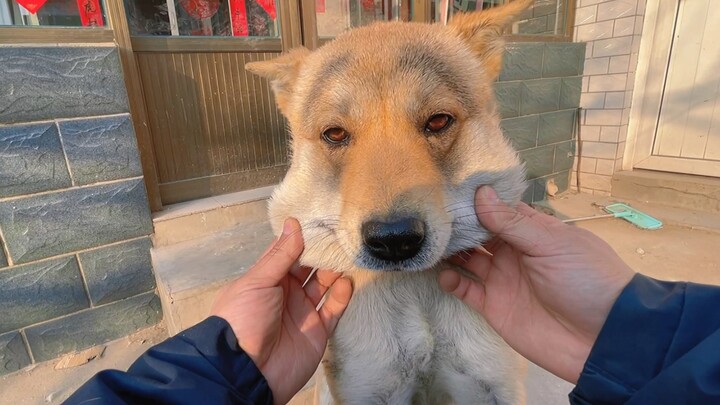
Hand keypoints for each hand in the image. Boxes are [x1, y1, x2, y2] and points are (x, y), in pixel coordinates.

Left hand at [211, 218, 352, 403]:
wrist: (247, 371)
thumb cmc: (243, 320)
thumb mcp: (257, 282)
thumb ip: (280, 255)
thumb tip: (294, 223)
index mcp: (267, 278)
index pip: (288, 251)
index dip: (303, 236)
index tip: (321, 219)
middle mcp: (286, 292)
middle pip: (309, 266)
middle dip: (323, 251)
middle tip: (340, 234)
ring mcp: (303, 311)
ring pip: (324, 284)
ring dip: (335, 270)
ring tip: (347, 254)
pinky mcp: (318, 331)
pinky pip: (334, 309)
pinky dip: (342, 295)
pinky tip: (347, 282)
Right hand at [438, 186, 633, 382]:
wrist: (601, 339)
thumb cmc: (585, 280)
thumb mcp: (552, 244)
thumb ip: (512, 223)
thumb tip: (480, 192)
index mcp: (533, 232)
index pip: (498, 210)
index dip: (476, 201)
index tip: (448, 190)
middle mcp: (514, 252)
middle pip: (478, 233)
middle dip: (457, 224)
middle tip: (431, 216)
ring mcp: (503, 279)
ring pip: (467, 259)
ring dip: (450, 251)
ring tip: (430, 243)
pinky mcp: (494, 306)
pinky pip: (466, 290)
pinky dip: (452, 281)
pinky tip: (445, 274)